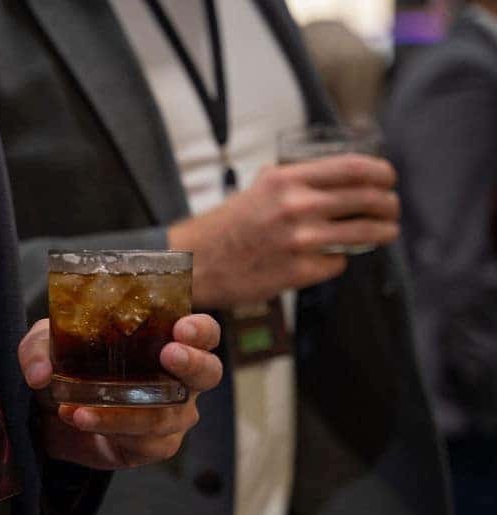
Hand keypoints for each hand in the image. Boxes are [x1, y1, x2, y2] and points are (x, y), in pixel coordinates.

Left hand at [18, 315, 222, 468]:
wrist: (49, 416)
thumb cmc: (64, 365)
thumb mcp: (45, 344)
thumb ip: (39, 349)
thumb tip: (41, 374)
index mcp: (165, 342)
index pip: (203, 333)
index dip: (201, 331)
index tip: (181, 328)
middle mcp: (178, 380)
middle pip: (208, 373)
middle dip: (192, 364)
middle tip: (168, 355)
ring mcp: (171, 415)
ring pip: (168, 415)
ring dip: (126, 411)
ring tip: (81, 407)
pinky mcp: (152, 445)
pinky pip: (146, 442)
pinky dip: (112, 430)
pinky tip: (82, 420)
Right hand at [169, 154, 399, 307]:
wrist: (196, 262)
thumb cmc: (227, 225)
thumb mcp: (259, 187)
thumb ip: (295, 178)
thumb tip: (336, 175)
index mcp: (286, 180)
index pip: (354, 168)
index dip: (381, 173)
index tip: (388, 179)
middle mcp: (296, 208)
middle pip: (368, 199)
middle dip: (388, 204)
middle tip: (391, 208)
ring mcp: (299, 242)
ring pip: (363, 234)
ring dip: (382, 232)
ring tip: (385, 232)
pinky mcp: (298, 272)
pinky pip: (337, 263)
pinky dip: (339, 260)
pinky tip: (329, 258)